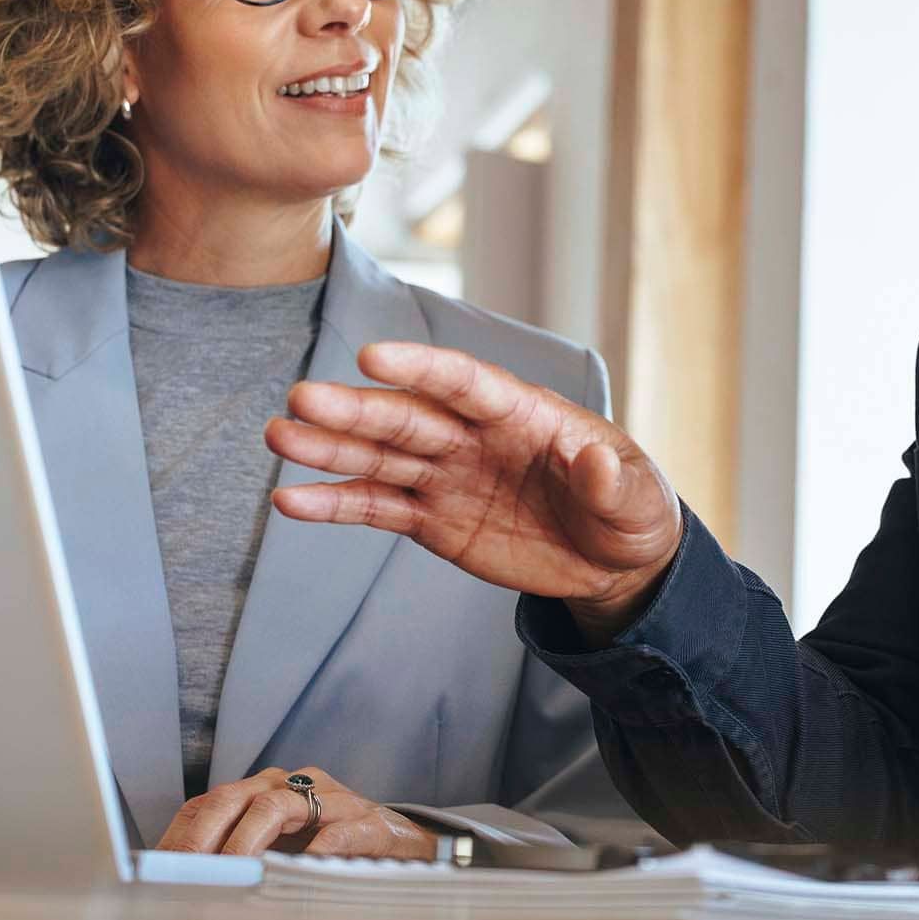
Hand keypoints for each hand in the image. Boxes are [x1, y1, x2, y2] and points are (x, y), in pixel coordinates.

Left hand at [153, 766, 438, 858]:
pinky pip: (337, 830)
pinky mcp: (366, 821)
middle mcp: (290, 785)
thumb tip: (180, 892)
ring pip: (275, 807)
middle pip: (233, 799)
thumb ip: (237, 859)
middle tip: (186, 876)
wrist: (402, 844)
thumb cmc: (329, 851)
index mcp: (262, 790)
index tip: (158, 871)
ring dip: (246, 844)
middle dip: (204, 838)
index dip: (182, 835)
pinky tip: (298, 872)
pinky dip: (315, 849)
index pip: (209, 803)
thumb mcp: (278, 850)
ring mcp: (328, 799)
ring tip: (232, 876)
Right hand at [266, 342, 682, 640]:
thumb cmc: (631, 512)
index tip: (373, 357)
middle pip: (409, 417)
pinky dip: (335, 505)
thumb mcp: (640, 502)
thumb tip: (594, 462)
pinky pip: (377, 509)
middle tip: (302, 400)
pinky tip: (290, 501)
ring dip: (330, 449)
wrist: (613, 562)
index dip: (422, 369)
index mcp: (525, 414)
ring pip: (381, 458)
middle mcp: (475, 437)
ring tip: (278, 437)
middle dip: (356, 410)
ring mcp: (448, 475)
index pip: (467, 383)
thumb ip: (615, 483)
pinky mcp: (432, 518)